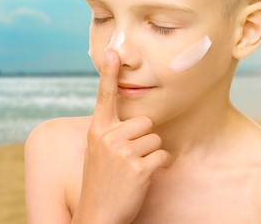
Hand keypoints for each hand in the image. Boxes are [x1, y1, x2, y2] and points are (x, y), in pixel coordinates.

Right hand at [72, 47, 170, 223]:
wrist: (97, 215)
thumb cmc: (102, 182)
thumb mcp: (98, 152)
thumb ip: (111, 132)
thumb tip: (136, 121)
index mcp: (97, 131)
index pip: (104, 97)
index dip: (109, 74)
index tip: (113, 52)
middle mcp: (108, 137)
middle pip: (145, 121)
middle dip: (144, 138)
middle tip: (131, 157)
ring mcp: (123, 152)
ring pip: (156, 139)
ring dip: (151, 154)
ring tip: (134, 169)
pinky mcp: (139, 167)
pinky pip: (163, 155)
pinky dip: (159, 166)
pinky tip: (145, 177)